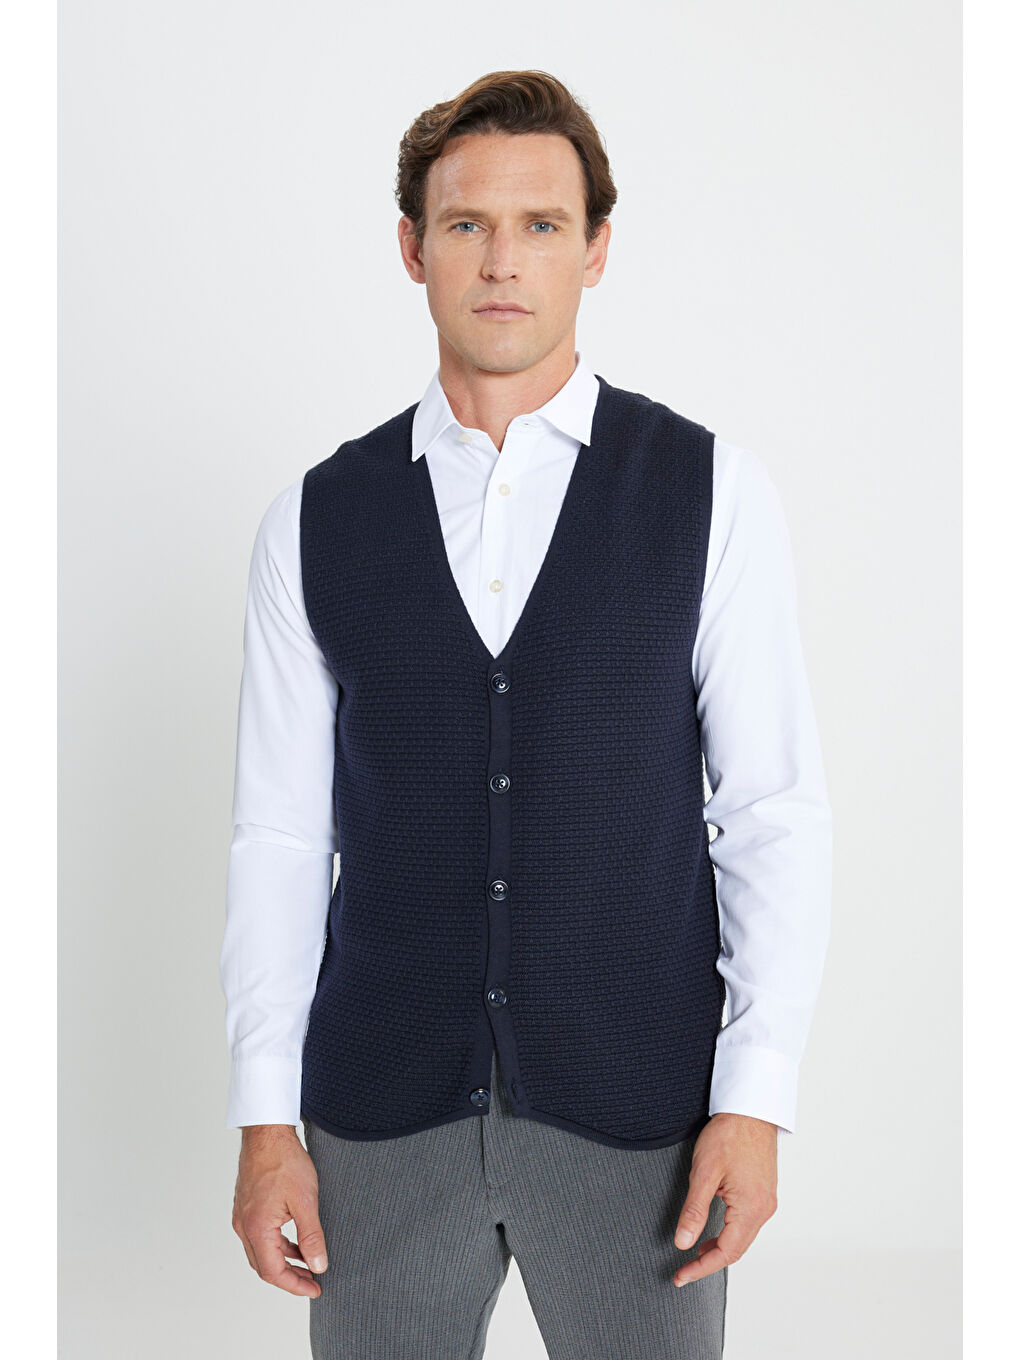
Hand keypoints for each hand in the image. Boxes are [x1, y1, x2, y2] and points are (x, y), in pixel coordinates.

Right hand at [231, 1124, 329, 1297]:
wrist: (267, 1132)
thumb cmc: (283, 1160)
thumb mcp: (306, 1200)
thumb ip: (312, 1236)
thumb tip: (319, 1264)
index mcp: (256, 1228)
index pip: (273, 1272)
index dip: (295, 1285)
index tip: (315, 1288)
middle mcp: (243, 1226)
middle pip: (264, 1266)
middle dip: (289, 1277)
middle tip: (313, 1281)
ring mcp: (242, 1216)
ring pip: (261, 1252)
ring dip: (284, 1261)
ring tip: (307, 1264)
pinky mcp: (246, 1206)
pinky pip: (260, 1236)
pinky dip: (277, 1245)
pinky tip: (294, 1242)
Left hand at [672, 1112, 777, 1286]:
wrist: (751, 1108)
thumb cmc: (730, 1134)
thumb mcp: (704, 1172)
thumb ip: (694, 1210)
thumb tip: (683, 1242)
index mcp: (751, 1208)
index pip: (726, 1252)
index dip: (701, 1267)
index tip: (681, 1276)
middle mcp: (764, 1208)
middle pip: (736, 1249)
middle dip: (709, 1262)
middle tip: (683, 1270)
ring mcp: (766, 1200)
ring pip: (742, 1237)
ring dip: (719, 1248)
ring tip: (695, 1253)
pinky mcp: (763, 1191)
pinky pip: (746, 1223)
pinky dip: (729, 1233)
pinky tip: (714, 1231)